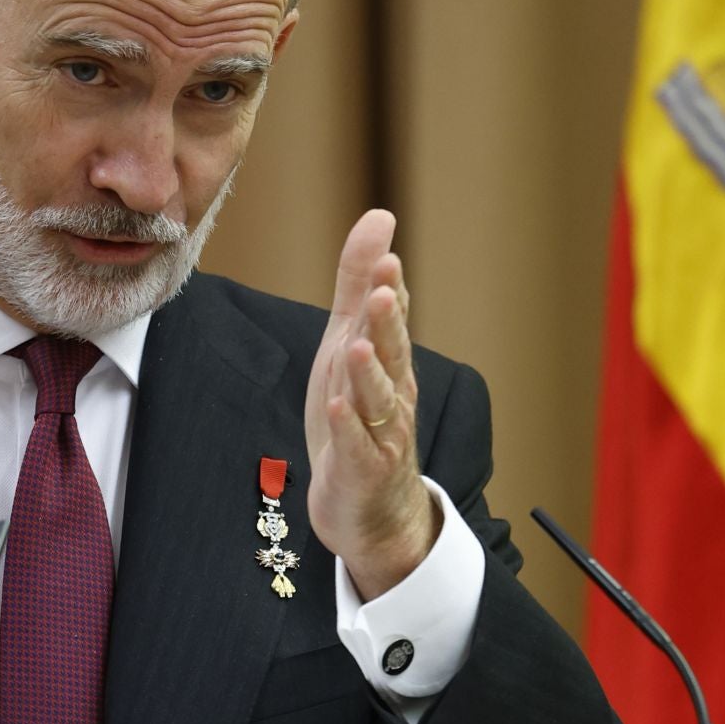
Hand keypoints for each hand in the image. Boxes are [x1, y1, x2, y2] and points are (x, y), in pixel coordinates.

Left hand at [305, 210, 439, 599]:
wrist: (370, 507)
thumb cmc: (358, 416)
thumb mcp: (349, 343)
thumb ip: (359, 283)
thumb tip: (380, 216)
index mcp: (387, 360)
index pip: (391, 319)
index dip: (388, 290)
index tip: (386, 257)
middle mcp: (391, 393)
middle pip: (391, 354)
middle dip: (386, 323)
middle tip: (383, 289)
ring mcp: (380, 434)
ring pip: (377, 399)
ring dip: (368, 372)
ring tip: (356, 345)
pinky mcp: (362, 470)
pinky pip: (356, 447)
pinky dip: (346, 428)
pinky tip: (332, 406)